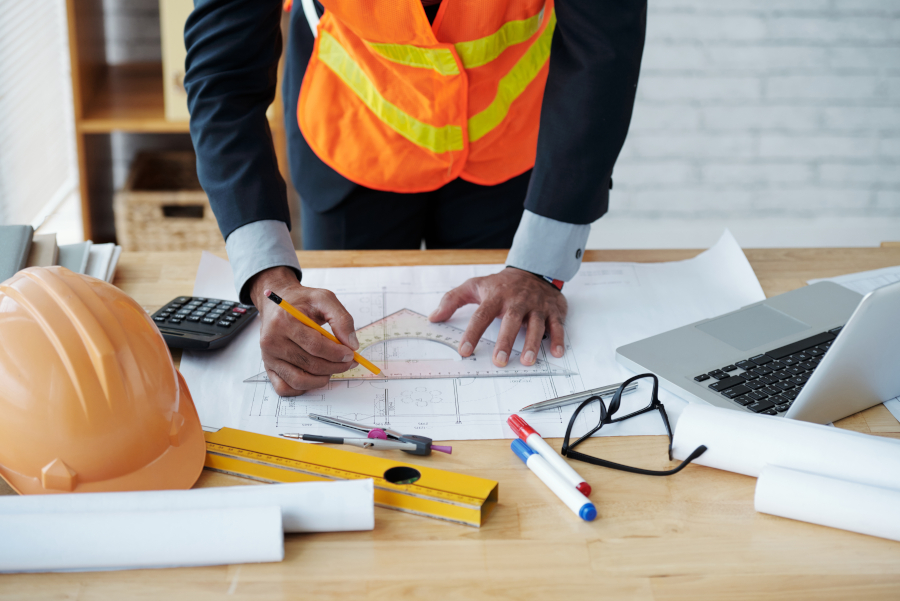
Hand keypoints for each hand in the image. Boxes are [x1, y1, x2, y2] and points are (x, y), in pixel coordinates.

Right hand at [248, 266, 358, 396]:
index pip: (315, 346)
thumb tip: (351, 344)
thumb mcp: (324, 299)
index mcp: (284, 321)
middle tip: (348, 362)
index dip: (337, 353)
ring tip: (333, 368)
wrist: (277, 303)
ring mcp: (268, 357)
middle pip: (310, 364)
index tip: (350, 353)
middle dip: (335, 366)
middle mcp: (272, 341)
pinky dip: (303, 387)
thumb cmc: (300, 301)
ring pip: (299, 380)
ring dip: (322, 379)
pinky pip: (285, 388)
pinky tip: (315, 375)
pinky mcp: (268, 367)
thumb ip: (341, 319)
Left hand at [429, 267, 566, 366]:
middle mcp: (517, 301)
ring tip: (527, 360)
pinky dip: (558, 338)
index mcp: (496, 296)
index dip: (473, 333)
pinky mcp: (553, 311)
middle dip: (506, 341)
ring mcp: (536, 306)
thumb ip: (452, 300)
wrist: (534, 270)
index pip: (482, 315)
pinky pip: (557, 325)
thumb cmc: (502, 284)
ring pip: (536, 325)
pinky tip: (556, 352)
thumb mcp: (475, 286)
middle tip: (499, 360)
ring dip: (533, 343)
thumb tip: (434, 317)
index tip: (464, 350)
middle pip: (511, 320)